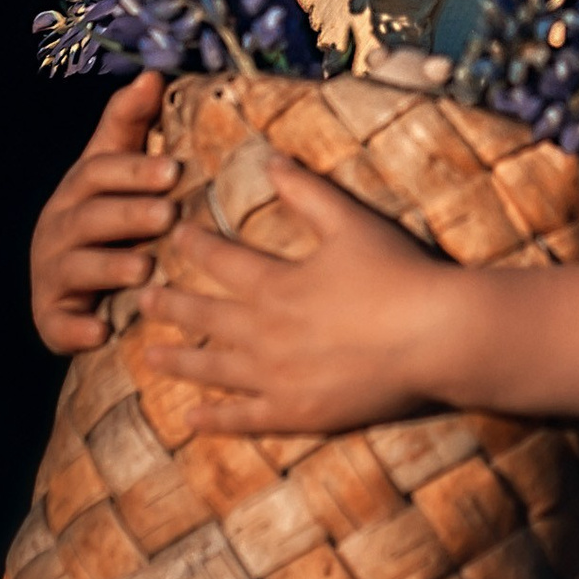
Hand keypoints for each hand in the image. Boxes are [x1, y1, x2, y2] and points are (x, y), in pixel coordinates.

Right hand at [29, 74, 178, 353]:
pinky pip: (58, 325)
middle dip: (130, 214)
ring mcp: (51, 273)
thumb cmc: (106, 215)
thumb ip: (129, 123)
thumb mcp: (114, 166)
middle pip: (91, 216)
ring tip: (146, 266)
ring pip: (77, 268)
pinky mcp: (50, 318)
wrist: (67, 285)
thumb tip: (151, 74)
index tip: (173, 168)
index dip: (133, 168)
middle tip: (170, 213)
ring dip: (110, 267)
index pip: (100, 171)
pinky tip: (101, 332)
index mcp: (78, 188)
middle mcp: (58, 227)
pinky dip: (77, 330)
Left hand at [137, 155, 463, 435]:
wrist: (436, 337)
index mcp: (275, 284)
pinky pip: (245, 419)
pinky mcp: (297, 413)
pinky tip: (192, 418)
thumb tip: (272, 159)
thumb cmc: (397, 274)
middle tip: (142, 298)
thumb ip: (306, 192)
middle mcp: (265, 334)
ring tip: (149, 356)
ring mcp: (278, 378)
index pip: (220, 261)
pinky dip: (215, 419)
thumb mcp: (351, 221)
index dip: (195, 246)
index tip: (174, 237)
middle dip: (171, 305)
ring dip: (178, 361)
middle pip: (205, 317)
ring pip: (213, 369)